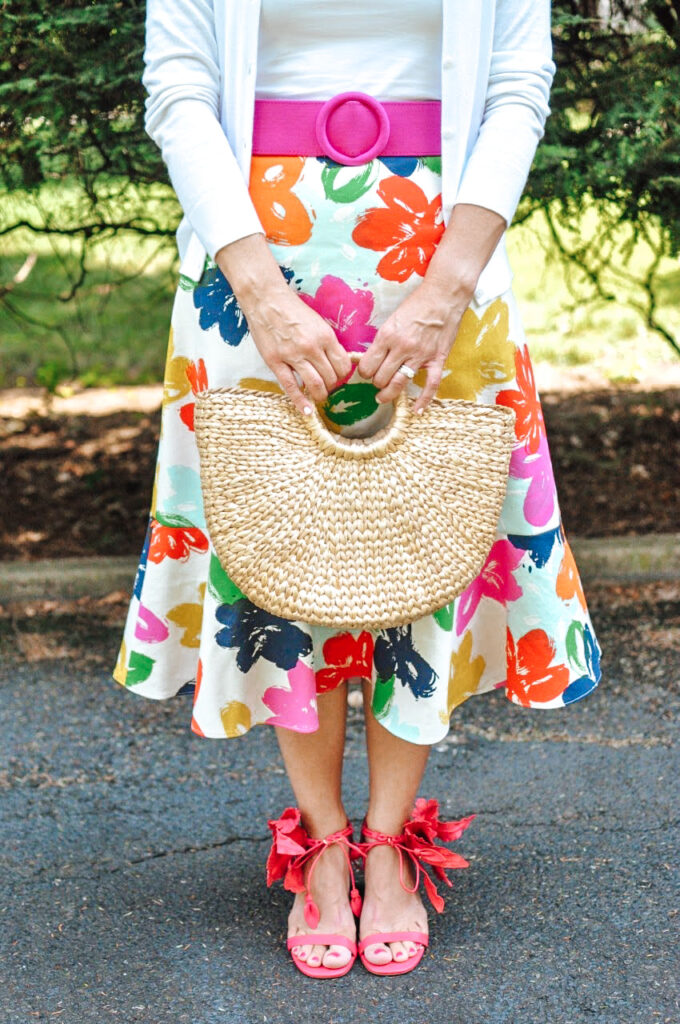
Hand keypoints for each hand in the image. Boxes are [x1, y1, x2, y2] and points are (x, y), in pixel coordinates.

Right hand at [215, 233, 352, 415]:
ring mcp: (293, 356)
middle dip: (332, 386)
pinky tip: (307, 411)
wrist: (267, 301)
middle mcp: (311, 347)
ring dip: (321, 395)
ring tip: (319, 396)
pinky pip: (291, 387)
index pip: (343, 365)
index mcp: (325, 336)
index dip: (343, 375)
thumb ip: (328, 343)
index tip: (339, 376)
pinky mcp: (276, 362)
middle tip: (328, 386)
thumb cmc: (294, 310)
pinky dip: (301, 402)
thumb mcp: (318, 322)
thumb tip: (340, 363)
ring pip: (315, 385)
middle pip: (331, 378)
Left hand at [355, 278, 472, 414]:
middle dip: (375, 382)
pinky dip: (423, 400)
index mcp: (387, 336)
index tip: (366, 372)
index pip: (368, 365)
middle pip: (380, 378)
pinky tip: (417, 410)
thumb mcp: (392, 319)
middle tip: (376, 381)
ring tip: (383, 397)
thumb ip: (382, 340)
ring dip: (388, 394)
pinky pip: (430, 385)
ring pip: (399, 384)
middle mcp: (401, 348)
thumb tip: (371, 358)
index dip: (364, 372)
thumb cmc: (416, 305)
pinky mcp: (437, 360)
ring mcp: (420, 356)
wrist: (443, 296)